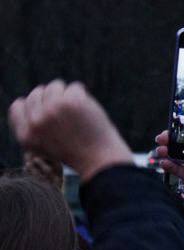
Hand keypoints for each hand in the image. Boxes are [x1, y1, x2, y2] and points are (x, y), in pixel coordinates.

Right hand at [9, 81, 132, 182]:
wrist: (99, 163)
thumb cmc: (75, 155)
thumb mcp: (45, 146)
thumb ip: (36, 125)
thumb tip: (34, 97)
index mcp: (26, 135)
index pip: (17, 107)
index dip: (33, 104)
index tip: (46, 109)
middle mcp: (36, 122)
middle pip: (37, 93)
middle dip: (52, 98)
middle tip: (67, 114)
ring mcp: (52, 110)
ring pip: (55, 86)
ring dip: (68, 95)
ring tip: (78, 113)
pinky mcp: (71, 102)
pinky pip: (75, 87)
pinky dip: (83, 96)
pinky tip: (88, 112)